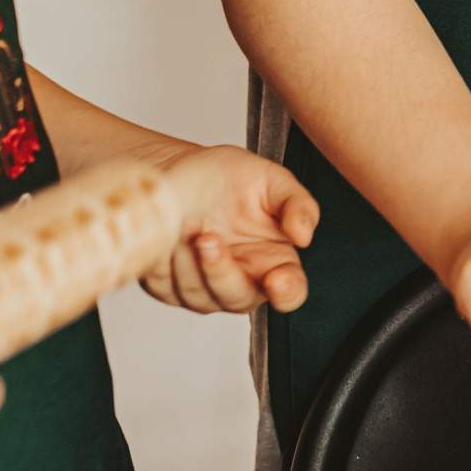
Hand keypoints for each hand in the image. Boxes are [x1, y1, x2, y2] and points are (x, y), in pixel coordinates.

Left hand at [141, 145, 319, 314]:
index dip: (286, 292)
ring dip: (189, 261)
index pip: (290, 292)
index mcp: (274, 260)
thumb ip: (297, 204)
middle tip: (207, 238)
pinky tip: (171, 235)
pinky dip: (166, 261)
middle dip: (221, 272)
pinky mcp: (169, 289)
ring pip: (199, 296)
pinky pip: (168, 289)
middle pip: (239, 299)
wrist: (174, 171)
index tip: (277, 280)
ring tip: (188, 227)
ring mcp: (204, 289)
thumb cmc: (223, 177)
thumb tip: (305, 235)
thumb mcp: (270, 179)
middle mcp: (242, 280)